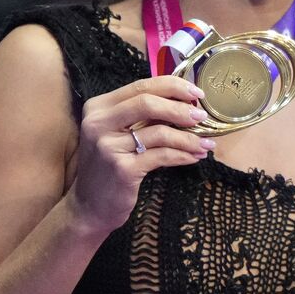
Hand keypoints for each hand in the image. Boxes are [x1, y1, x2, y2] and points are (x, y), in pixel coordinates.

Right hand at [69, 76, 215, 234]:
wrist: (89, 207)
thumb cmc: (109, 166)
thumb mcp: (118, 133)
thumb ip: (142, 116)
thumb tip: (184, 101)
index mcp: (99, 107)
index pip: (141, 86)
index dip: (173, 86)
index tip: (197, 94)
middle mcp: (99, 123)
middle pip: (148, 103)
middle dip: (181, 108)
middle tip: (202, 117)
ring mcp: (108, 146)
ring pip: (160, 132)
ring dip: (189, 138)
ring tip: (206, 144)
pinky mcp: (122, 169)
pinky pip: (162, 155)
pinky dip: (183, 155)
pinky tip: (195, 157)